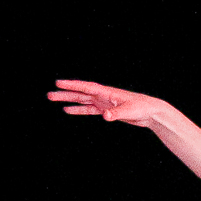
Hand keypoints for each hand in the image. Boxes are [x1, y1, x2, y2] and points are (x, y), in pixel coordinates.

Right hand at [46, 79, 165, 126]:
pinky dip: (79, 110)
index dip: (72, 86)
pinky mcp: (106, 110)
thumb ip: (116, 114)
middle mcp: (103, 96)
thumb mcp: (129, 111)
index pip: (86, 88)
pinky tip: (68, 110)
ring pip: (82, 101)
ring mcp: (103, 102)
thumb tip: (105, 116)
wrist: (151, 112)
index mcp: (107, 93)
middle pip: (80, 94)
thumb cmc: (142, 107)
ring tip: (54, 100)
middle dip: (65, 94)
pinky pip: (89, 110)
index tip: (58, 83)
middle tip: (49, 95)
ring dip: (69, 101)